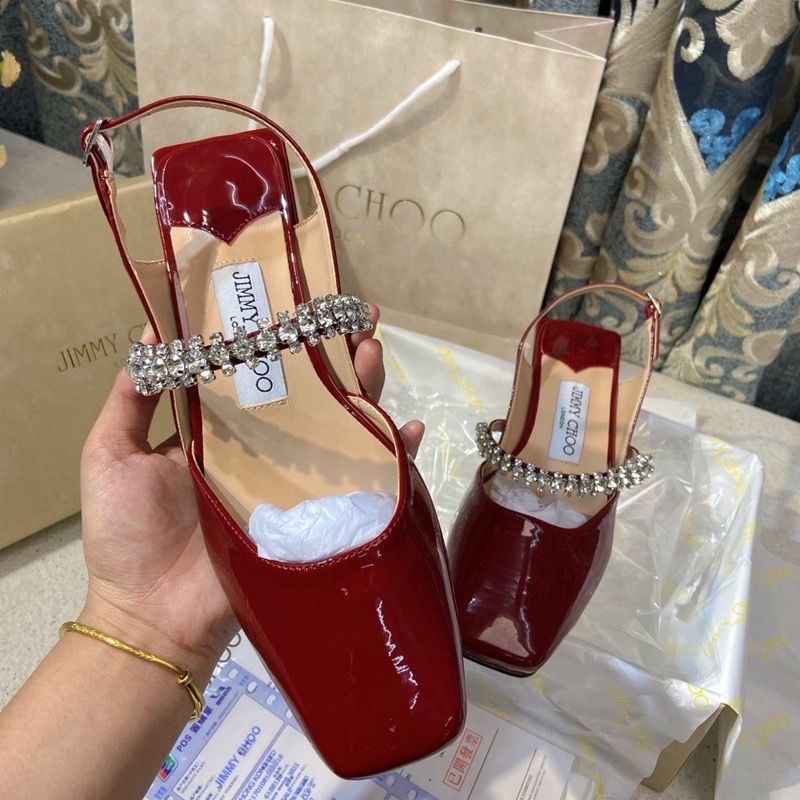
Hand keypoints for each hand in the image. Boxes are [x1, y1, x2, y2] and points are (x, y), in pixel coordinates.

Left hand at [78, 305, 422, 674]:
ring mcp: (291, 477)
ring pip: (336, 422)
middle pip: (305, 389)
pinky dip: (392, 455)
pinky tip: (408, 430)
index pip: (251, 368)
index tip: (294, 297)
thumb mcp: (110, 455)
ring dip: (362, 385)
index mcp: (215, 425)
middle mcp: (259, 444)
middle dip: (331, 350)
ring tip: (372, 351)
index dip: (275, 334)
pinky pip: (362, 480)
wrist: (153, 615)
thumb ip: (130, 397)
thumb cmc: (126, 534)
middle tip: (353, 316)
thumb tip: (152, 330)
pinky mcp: (313, 512)